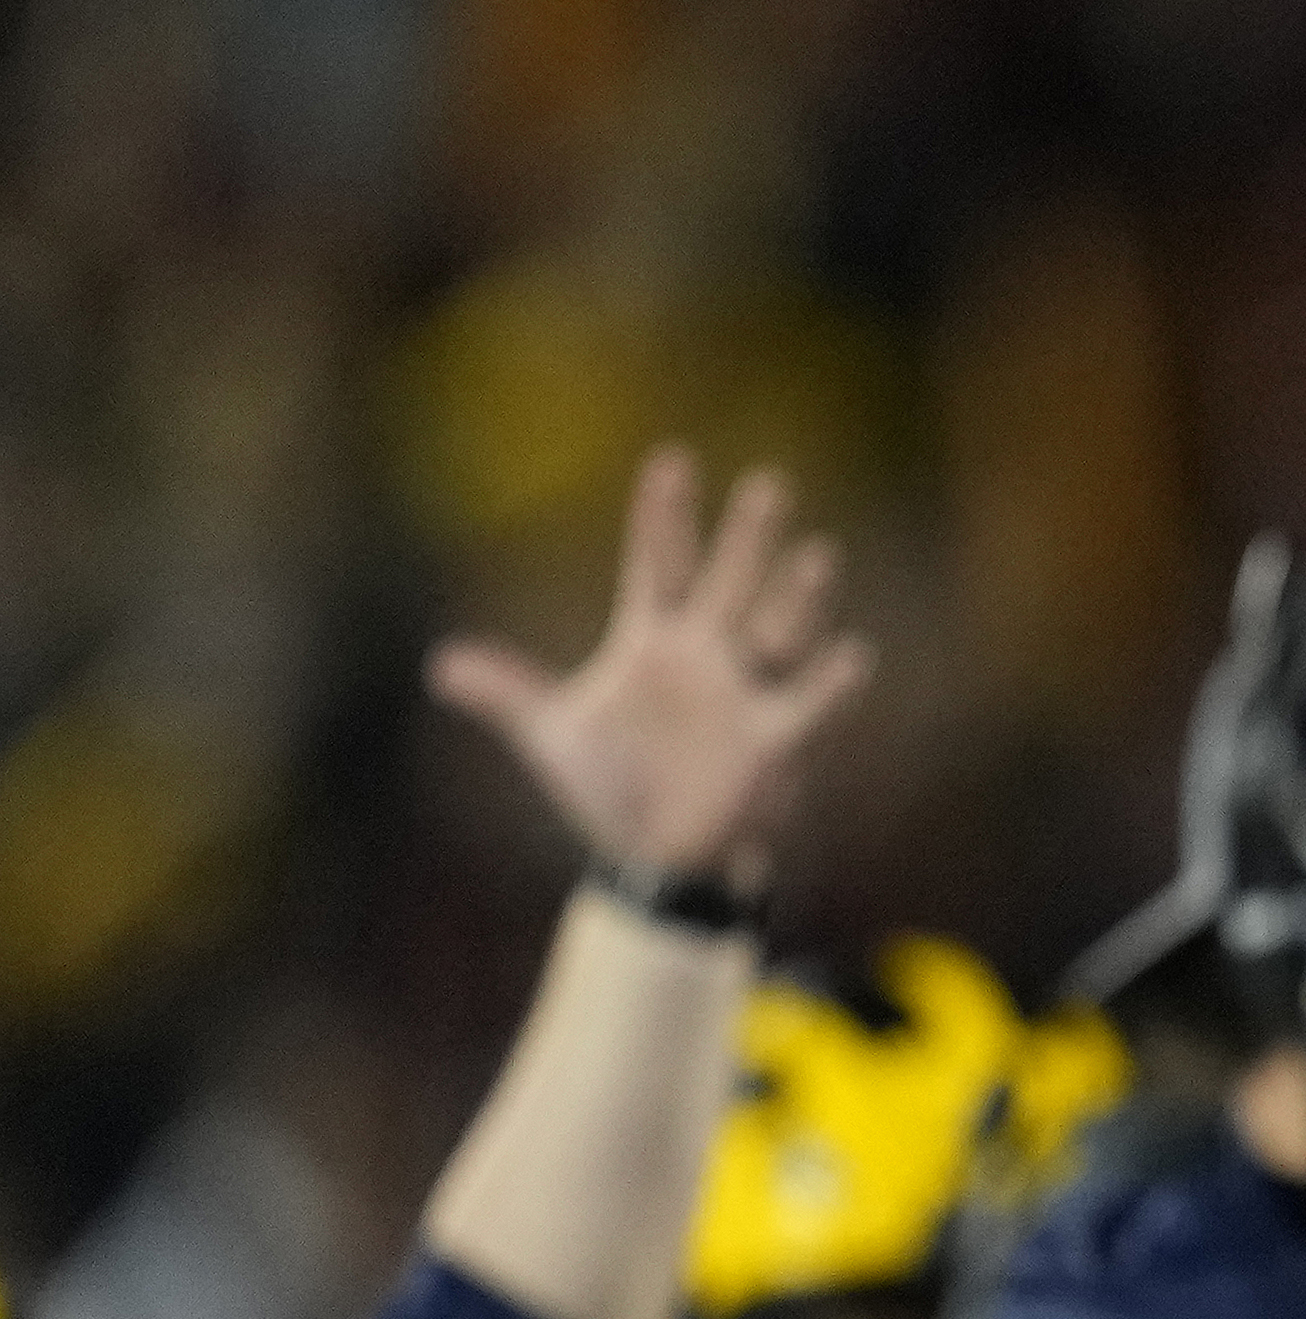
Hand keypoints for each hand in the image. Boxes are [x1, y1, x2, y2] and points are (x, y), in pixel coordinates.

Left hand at [429, 445, 874, 884]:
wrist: (653, 857)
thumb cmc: (610, 789)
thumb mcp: (550, 735)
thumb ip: (505, 691)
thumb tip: (439, 667)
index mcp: (652, 644)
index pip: (657, 567)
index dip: (663, 518)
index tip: (671, 461)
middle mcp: (706, 658)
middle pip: (728, 584)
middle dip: (746, 538)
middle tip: (769, 484)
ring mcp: (744, 696)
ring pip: (779, 635)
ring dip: (799, 600)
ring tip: (818, 556)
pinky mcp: (772, 743)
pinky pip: (807, 709)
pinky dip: (831, 687)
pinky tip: (853, 656)